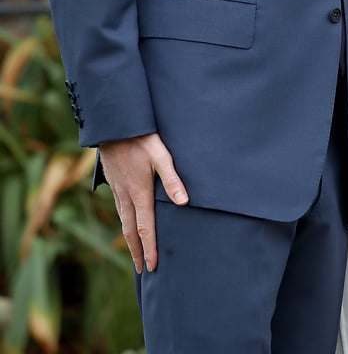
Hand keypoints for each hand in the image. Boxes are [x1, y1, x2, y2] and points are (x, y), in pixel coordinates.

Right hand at [99, 132, 188, 272]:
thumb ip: (172, 179)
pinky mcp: (113, 183)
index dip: (149, 248)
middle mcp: (126, 196)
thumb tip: (184, 202)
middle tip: (142, 269)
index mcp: (139, 194)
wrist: (115, 126)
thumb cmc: (141, 139)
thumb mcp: (161, 156)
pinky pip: (119, 210)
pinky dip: (123, 223)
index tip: (152, 267)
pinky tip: (126, 223)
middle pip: (131, 231)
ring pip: (123, 221)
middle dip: (137, 251)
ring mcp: (117, 191)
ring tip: (134, 253)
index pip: (145, 228)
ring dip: (129, 240)